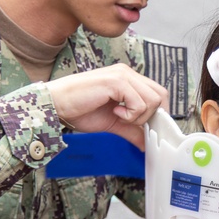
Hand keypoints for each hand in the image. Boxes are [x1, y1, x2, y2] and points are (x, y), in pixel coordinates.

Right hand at [47, 64, 167, 147]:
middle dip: (151, 116)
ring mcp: (123, 75)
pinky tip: (115, 112)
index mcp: (129, 79)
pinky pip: (139, 102)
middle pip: (161, 95)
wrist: (57, 105)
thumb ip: (132, 131)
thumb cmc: (81, 110)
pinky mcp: (116, 81)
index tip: (145, 128)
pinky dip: (130, 114)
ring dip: (139, 116)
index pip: (158, 93)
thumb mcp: (114, 123)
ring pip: (153, 100)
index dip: (157, 113)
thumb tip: (147, 145)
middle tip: (131, 122)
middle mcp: (128, 73)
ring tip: (120, 116)